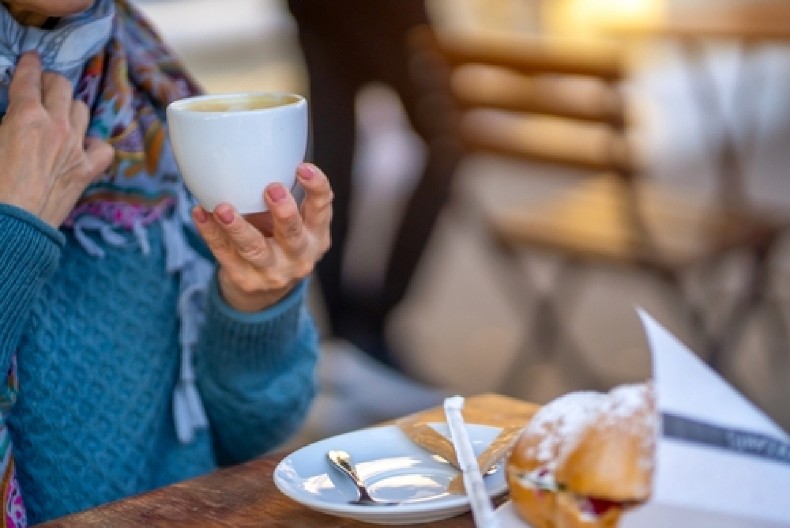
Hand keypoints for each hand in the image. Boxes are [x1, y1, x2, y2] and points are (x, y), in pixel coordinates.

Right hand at [0, 51, 113, 227]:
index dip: (28, 65)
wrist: (9, 226)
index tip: (30, 60)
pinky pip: (103, 148)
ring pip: (82, 111)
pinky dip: (94, 143)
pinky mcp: (86, 172)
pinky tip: (83, 144)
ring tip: (60, 111)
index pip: (28, 78)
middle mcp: (56, 127)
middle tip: (42, 84)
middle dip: (50, 81)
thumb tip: (9, 118)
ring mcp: (76, 148)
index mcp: (25, 116)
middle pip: (61, 87)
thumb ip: (4, 123)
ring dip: (70, 106)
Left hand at [192, 163, 332, 311]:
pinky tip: (200, 214)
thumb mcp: (294, 222)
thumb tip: (259, 150)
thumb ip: (286, 196)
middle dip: (283, 211)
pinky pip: (224, 254)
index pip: (322, 209)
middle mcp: (299, 256)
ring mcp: (272, 272)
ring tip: (223, 208)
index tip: (303, 167)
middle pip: (293, 234)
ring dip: (238, 228)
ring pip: (255, 249)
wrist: (265, 292)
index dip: (316, 187)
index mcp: (316, 236)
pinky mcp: (245, 279)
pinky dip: (211, 233)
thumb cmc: (279, 242)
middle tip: (272, 188)